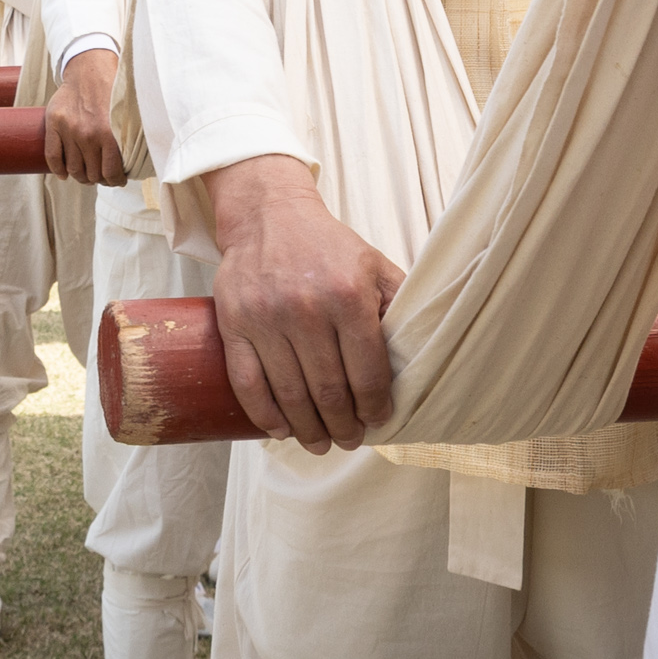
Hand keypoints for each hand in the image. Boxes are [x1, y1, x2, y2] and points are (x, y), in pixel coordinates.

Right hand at [42, 49, 126, 186]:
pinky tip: (65, 174)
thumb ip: (127, 139)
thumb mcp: (125, 115)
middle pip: (91, 174)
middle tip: (101, 175)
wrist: (88, 70)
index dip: (115, 181)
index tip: (117, 179)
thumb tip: (138, 164)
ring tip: (86, 173)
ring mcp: (69, 130)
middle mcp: (87, 134)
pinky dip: (58, 170)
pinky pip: (53, 156)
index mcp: (109, 134)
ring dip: (80, 176)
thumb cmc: (111, 92)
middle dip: (98, 179)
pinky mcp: (54, 124)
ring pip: (73, 169)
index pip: (111, 173)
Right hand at [206, 155, 404, 452]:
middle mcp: (306, 309)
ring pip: (290, 393)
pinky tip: (280, 430)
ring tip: (319, 443)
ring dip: (307, 429)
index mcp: (348, 296)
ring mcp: (265, 318)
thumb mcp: (374, 265)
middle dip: (343, 426)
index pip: (367, 372)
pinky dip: (264, 414)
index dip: (374, 407)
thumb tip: (424, 350)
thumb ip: (399, 304)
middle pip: (328, 390)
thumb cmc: (326, 246)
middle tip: (349, 441)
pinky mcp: (233, 323)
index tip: (377, 422)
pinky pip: (248, 381)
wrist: (268, 215)